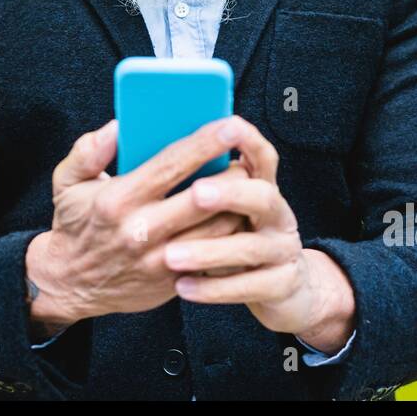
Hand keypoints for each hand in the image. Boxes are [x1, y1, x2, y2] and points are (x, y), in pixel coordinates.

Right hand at [26, 116, 260, 332]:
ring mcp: (160, 260)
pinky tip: (237, 216)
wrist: (69, 284)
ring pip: (217, 229)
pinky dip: (231, 235)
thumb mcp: (66, 182)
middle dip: (233, 174)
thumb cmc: (75, 225)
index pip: (171, 165)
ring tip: (248, 185)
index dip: (204, 144)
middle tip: (249, 156)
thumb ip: (88, 150)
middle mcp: (141, 230)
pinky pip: (214, 256)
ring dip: (239, 205)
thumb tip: (118, 126)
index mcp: (118, 199)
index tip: (230, 125)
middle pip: (204, 198)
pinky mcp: (173, 281)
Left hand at [161, 117, 355, 352]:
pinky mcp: (281, 284)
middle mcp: (277, 213)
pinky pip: (248, 286)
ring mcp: (282, 250)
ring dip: (209, 251)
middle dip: (228, 194)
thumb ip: (189, 174)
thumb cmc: (230, 236)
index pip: (261, 156)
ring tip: (170, 255)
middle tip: (196, 193)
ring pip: (249, 247)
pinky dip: (213, 288)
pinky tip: (181, 287)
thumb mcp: (218, 205)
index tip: (230, 126)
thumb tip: (134, 137)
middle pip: (261, 196)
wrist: (281, 289)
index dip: (248, 141)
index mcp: (260, 186)